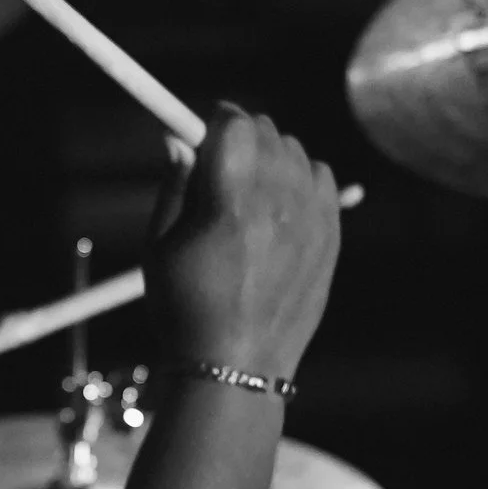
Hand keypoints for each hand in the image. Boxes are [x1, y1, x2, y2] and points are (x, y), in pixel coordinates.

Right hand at [144, 103, 341, 381]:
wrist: (235, 368)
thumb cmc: (185, 311)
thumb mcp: (158, 248)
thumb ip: (173, 186)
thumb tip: (176, 139)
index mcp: (229, 206)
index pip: (234, 124)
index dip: (214, 119)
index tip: (201, 128)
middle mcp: (277, 207)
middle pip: (267, 132)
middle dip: (240, 137)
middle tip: (219, 162)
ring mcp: (310, 222)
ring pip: (296, 152)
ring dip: (270, 157)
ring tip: (248, 191)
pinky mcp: (330, 238)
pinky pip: (322, 178)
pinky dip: (302, 179)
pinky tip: (279, 205)